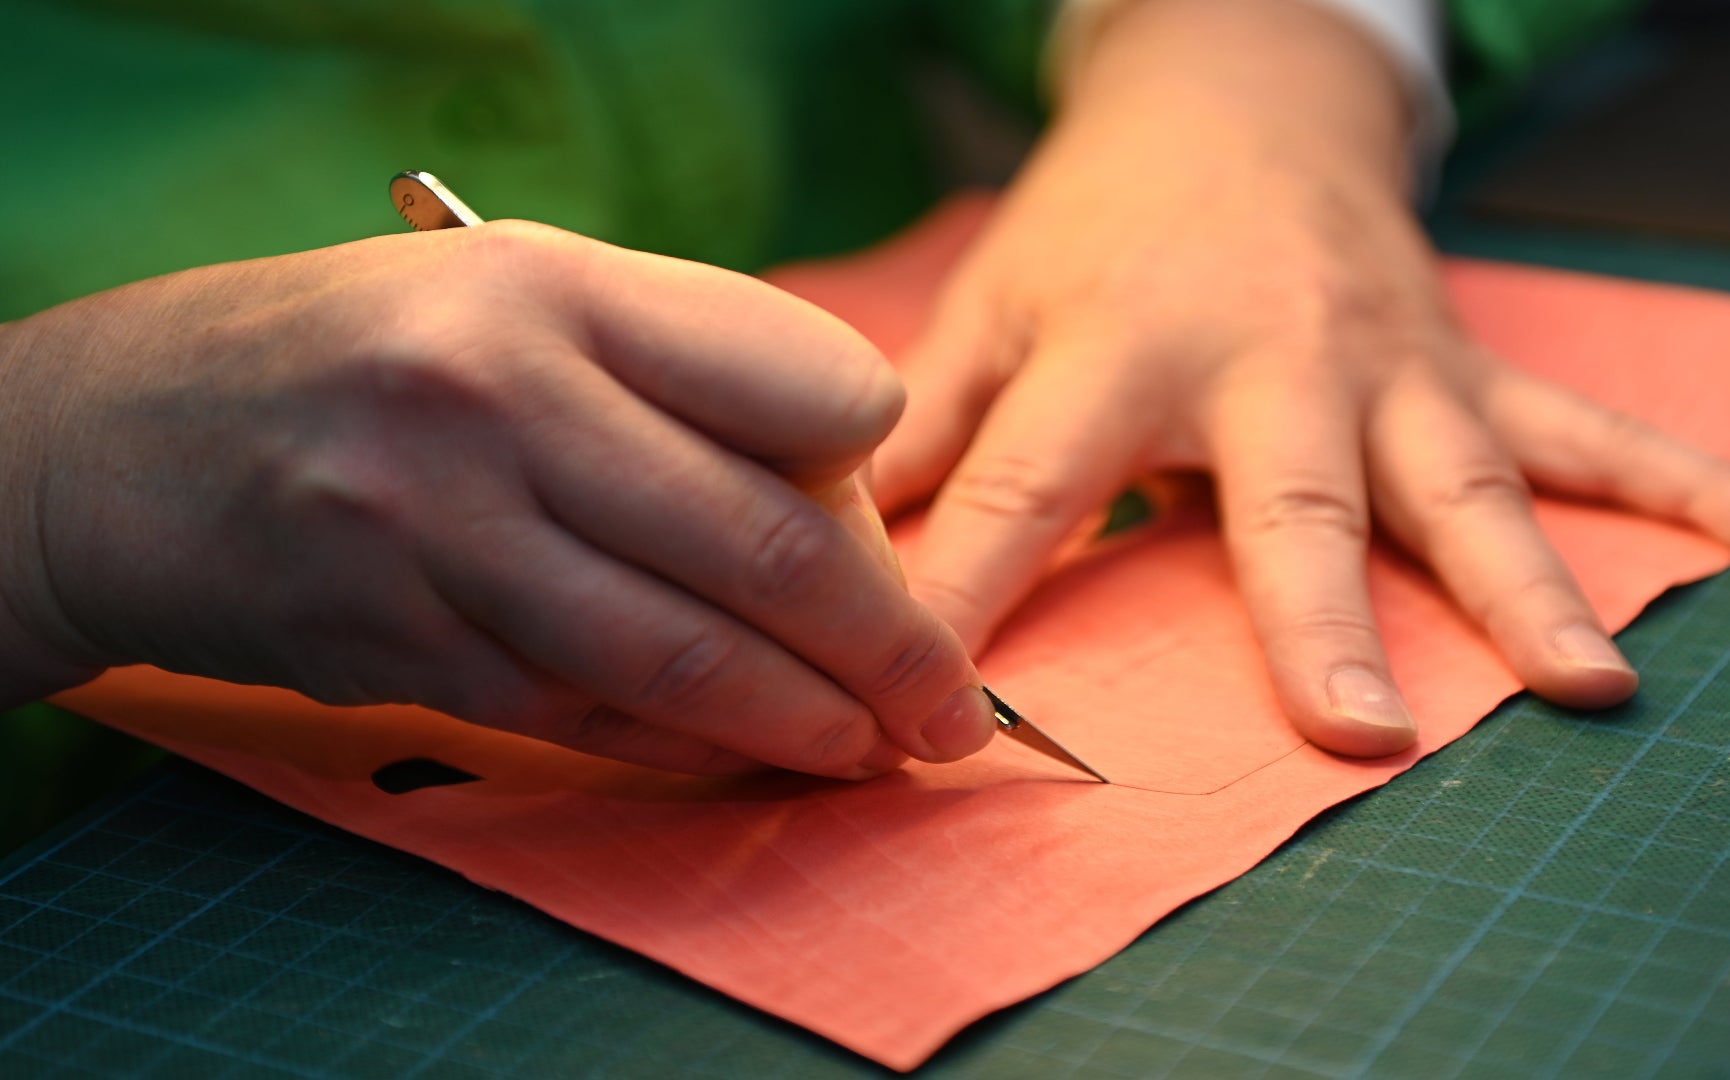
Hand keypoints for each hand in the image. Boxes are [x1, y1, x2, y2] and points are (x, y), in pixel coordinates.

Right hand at [0, 223, 996, 776]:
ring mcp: (440, 535)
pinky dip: (684, 743)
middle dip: (888, 647)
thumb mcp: (514, 292)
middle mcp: (500, 403)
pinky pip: (585, 716)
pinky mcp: (400, 648)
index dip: (873, 455)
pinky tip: (741, 750)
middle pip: (764, 546)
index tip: (889, 504)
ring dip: (804, 723)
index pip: (807, 385)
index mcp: (556, 288)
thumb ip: (677, 372)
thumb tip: (845, 501)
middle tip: (952, 705)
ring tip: (876, 748)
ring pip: (682, 659)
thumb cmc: (361, 354)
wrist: (118, 442)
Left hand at [873, 0, 1729, 755]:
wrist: (1235, 92)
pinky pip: (1589, 428)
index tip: (932, 724)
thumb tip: (835, 544)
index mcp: (1119, 349)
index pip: (1026, 494)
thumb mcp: (994, 301)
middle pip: (1292, 502)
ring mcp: (1388, 364)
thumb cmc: (1099, 223)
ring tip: (1588, 686)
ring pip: (1467, 483)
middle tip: (1355, 731)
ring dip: (1531, 586)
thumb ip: (930, 428)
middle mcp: (1268, 361)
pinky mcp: (1465, 363)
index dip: (971, 603)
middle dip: (1319, 617)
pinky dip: (1690, 493)